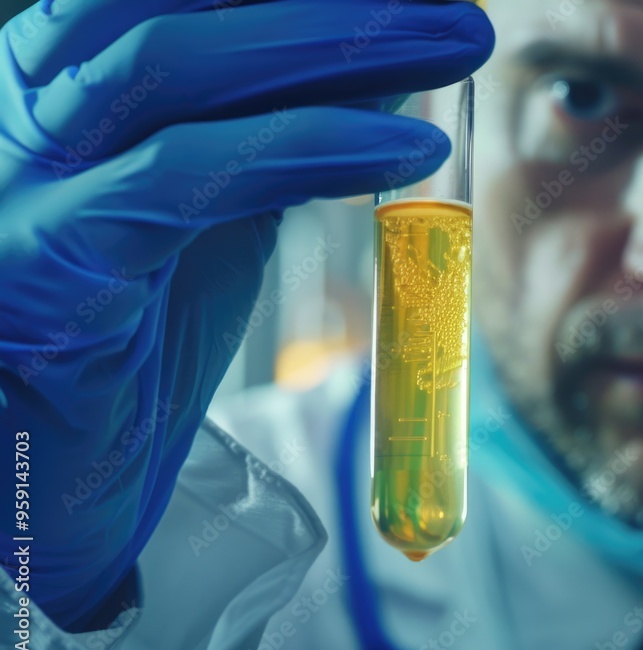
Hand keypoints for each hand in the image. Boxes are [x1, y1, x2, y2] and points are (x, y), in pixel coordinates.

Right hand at [0, 0, 492, 629]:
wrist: (51, 473)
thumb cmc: (132, 337)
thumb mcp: (213, 211)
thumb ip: (275, 138)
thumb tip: (383, 70)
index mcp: (64, 84)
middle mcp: (30, 108)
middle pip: (180, 7)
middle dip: (337, 5)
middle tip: (461, 14)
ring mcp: (26, 178)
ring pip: (174, 64)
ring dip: (336, 45)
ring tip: (457, 47)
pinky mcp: (50, 260)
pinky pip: (187, 178)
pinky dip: (309, 150)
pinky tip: (404, 151)